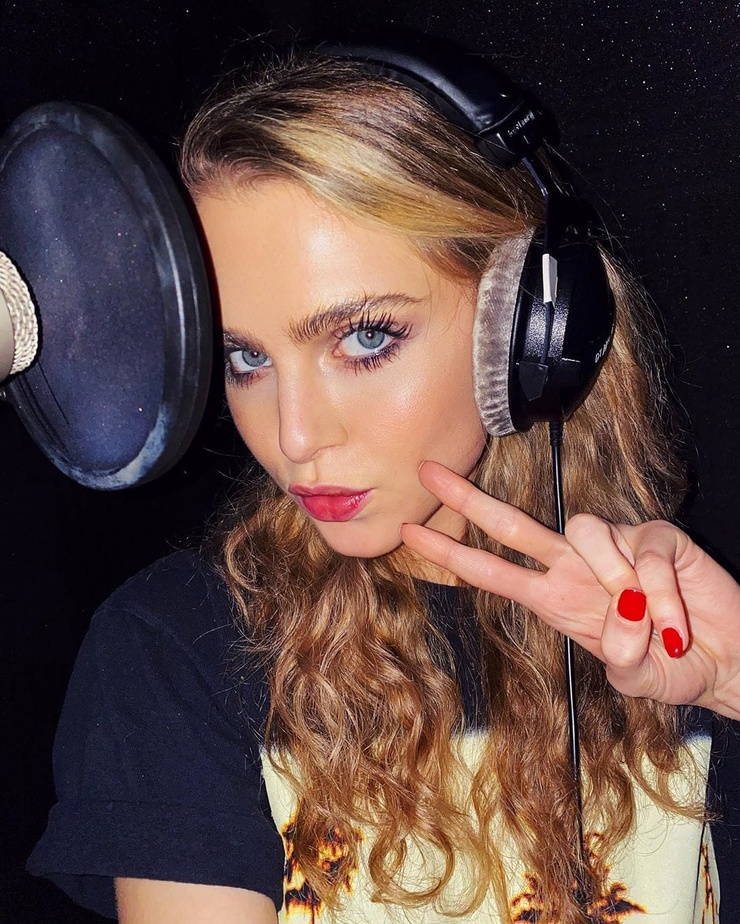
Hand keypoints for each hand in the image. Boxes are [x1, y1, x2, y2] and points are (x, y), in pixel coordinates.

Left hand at [400, 461, 739, 719]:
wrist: (724, 658)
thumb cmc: (672, 664)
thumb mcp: (637, 676)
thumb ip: (624, 662)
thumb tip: (622, 635)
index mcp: (556, 599)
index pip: (491, 571)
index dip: (450, 552)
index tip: (409, 533)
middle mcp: (576, 567)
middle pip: (512, 524)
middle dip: (467, 499)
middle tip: (427, 472)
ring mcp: (615, 548)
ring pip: (584, 531)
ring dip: (616, 583)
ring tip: (649, 623)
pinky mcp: (656, 538)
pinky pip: (646, 552)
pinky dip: (663, 593)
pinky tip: (677, 620)